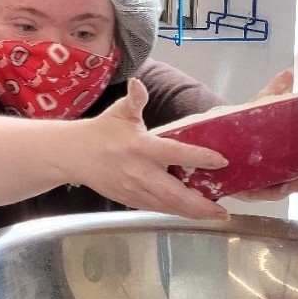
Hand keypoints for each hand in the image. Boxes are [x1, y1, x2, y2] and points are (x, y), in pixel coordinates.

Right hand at [80, 78, 230, 219]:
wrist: (75, 156)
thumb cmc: (102, 131)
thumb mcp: (120, 112)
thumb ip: (135, 100)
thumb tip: (138, 83)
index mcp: (141, 147)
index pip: (175, 153)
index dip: (199, 157)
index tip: (221, 160)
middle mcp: (140, 172)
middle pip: (174, 193)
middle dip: (199, 204)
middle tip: (222, 210)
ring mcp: (134, 190)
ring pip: (167, 206)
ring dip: (191, 213)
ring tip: (214, 214)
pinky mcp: (130, 201)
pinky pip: (156, 209)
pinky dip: (175, 212)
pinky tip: (191, 213)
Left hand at [231, 68, 297, 201]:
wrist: (226, 138)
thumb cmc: (252, 122)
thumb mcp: (263, 103)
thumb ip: (277, 88)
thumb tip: (291, 72)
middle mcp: (297, 158)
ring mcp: (282, 176)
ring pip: (295, 186)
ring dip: (291, 187)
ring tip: (281, 186)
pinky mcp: (262, 188)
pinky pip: (267, 194)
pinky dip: (262, 192)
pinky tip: (255, 190)